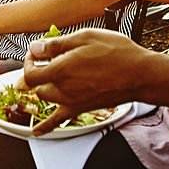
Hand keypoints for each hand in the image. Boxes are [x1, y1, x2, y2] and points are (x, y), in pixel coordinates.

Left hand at [22, 29, 148, 134]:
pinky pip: (58, 121)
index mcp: (61, 69)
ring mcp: (72, 101)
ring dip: (43, 88)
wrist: (139, 74)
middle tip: (44, 61)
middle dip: (37, 72)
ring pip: (45, 98)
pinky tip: (37, 132)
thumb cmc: (117, 53)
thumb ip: (56, 44)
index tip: (36, 53)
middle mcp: (64, 88)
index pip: (31, 71)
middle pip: (37, 85)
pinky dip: (45, 127)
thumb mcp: (84, 37)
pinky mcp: (81, 108)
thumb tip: (36, 48)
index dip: (29, 61)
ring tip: (49, 78)